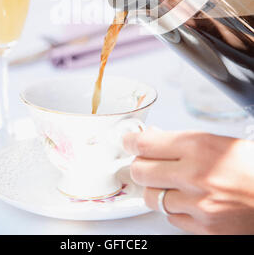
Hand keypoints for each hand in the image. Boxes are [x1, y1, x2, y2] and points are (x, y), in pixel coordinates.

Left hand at [123, 128, 253, 233]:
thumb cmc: (251, 166)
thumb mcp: (217, 141)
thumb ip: (181, 142)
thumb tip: (151, 140)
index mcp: (199, 146)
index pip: (145, 143)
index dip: (130, 141)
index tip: (127, 141)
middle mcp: (195, 175)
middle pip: (140, 171)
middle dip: (139, 165)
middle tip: (143, 162)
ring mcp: (199, 205)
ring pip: (152, 197)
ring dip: (155, 188)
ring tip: (167, 182)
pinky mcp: (204, 228)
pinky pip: (171, 218)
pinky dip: (173, 208)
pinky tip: (185, 199)